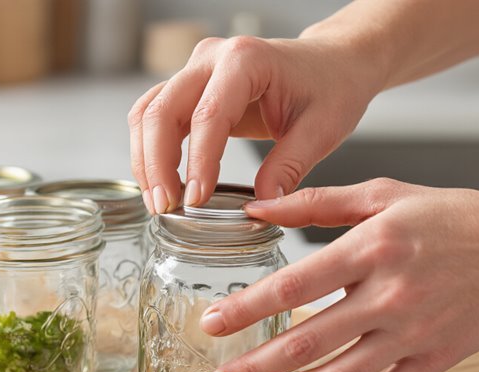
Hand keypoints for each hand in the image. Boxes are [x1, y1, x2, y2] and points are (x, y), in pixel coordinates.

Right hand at [127, 34, 382, 212]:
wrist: (332, 63)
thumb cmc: (330, 87)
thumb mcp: (322, 129)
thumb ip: (289, 167)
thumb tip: (263, 206)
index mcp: (246, 60)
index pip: (208, 115)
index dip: (198, 162)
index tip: (196, 201)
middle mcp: (212, 58)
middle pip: (162, 110)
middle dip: (156, 164)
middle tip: (166, 207)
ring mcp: (196, 69)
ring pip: (149, 112)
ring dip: (146, 159)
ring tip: (160, 202)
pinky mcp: (191, 87)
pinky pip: (156, 116)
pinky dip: (151, 150)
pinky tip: (162, 182)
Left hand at [200, 179, 478, 371]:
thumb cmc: (454, 217)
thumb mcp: (383, 193)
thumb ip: (316, 202)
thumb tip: (257, 207)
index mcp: (372, 248)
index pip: (294, 286)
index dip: (246, 309)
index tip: (212, 322)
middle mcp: (390, 295)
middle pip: (307, 342)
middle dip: (254, 366)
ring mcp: (413, 333)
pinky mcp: (434, 360)